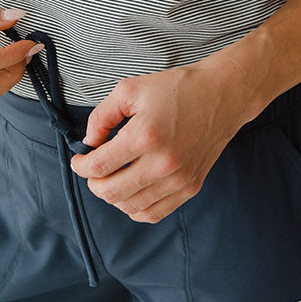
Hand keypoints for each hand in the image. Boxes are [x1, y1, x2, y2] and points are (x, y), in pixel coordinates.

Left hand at [68, 62, 250, 223]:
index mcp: (145, 135)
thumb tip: (90, 143)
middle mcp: (163, 163)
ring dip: (113, 196)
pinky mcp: (190, 187)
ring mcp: (179, 179)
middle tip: (92, 170)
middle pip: (111, 192)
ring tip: (111, 178)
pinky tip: (130, 192)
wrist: (221, 95)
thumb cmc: (177, 88)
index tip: (79, 160)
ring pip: (130, 207)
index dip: (81, 166)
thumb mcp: (130, 89)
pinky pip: (153, 213)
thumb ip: (102, 116)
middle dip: (93, 183)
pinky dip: (135, 208)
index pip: (100, 166)